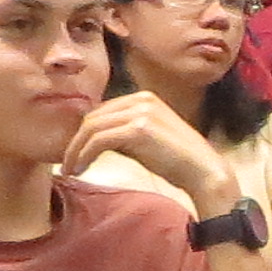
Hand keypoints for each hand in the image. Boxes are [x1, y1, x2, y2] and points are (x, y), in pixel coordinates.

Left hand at [66, 90, 235, 215]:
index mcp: (144, 98)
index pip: (101, 111)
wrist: (204, 172)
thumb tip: (92, 140)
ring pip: (91, 128)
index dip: (84, 133)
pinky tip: (81, 170)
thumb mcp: (145, 140)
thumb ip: (122, 133)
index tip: (75, 154)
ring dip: (75, 150)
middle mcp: (142, 99)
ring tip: (70, 169)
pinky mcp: (138, 129)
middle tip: (67, 164)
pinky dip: (84, 155)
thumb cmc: (177, 162)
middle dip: (75, 142)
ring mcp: (141, 112)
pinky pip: (98, 141)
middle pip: (92, 117)